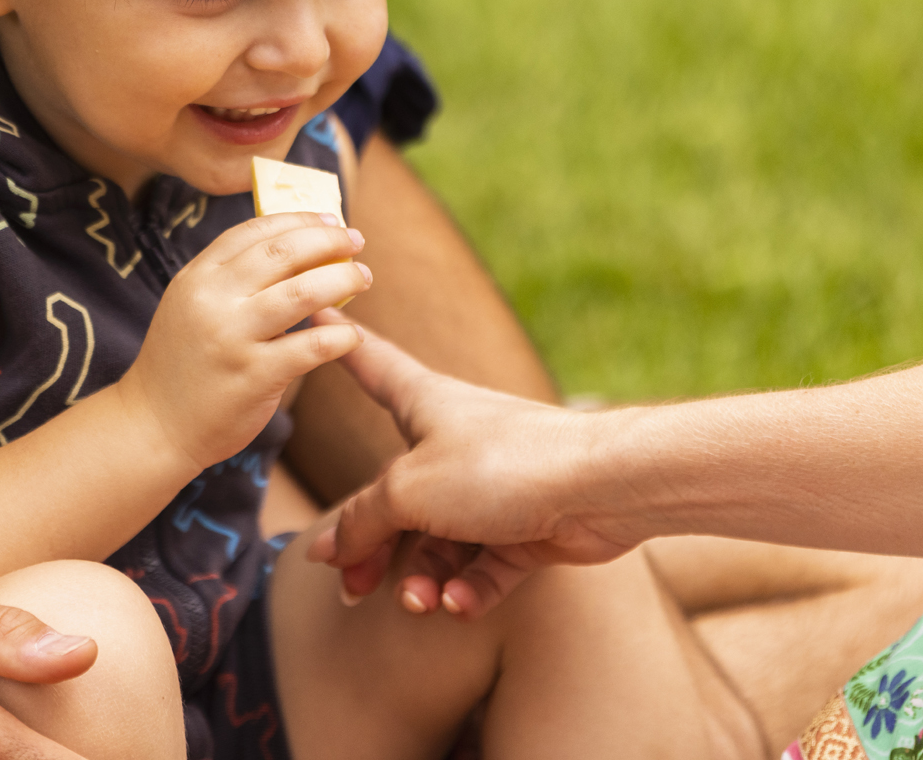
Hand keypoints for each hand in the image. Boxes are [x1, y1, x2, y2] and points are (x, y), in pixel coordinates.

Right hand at [120, 212, 370, 470]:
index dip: (299, 220)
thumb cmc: (182, 363)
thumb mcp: (190, 305)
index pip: (255, 231)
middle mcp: (213, 300)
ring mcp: (233, 337)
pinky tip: (353, 335)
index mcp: (198, 277)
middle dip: (329, 240)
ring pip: (304, 291)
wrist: (153, 426)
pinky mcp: (255, 375)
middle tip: (356, 241)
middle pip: (284, 252)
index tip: (329, 220)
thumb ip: (231, 279)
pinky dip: (341, 335)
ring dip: (343, 278)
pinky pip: (312, 346)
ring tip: (362, 277)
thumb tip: (296, 250)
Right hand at [305, 325, 642, 618]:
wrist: (601, 488)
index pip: (373, 366)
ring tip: (419, 602)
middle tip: (350, 586)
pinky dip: (468, 589)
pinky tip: (458, 605)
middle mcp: (454, 442)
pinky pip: (484, 565)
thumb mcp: (407, 490)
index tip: (321, 317)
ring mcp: (491, 487)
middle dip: (371, 544)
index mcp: (424, 406)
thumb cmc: (502, 464)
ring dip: (423, 578)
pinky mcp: (526, 527)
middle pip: (395, 493)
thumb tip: (328, 550)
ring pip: (440, 540)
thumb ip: (363, 521)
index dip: (347, 349)